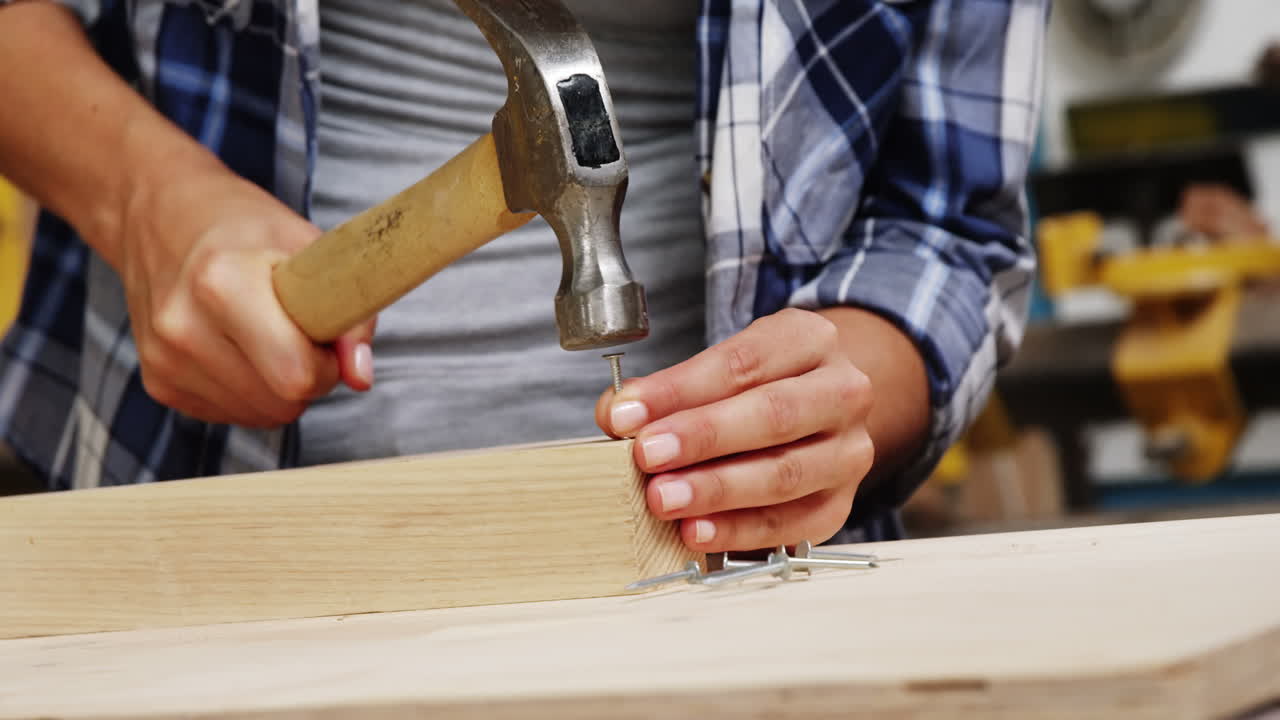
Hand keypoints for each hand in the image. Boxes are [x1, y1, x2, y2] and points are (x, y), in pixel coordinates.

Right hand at [114, 165, 374, 426]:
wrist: (159, 219)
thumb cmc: (245, 229)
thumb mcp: (310, 248)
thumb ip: (349, 314)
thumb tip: (360, 376)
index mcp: (221, 283)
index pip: (296, 374)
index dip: (327, 363)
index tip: (325, 333)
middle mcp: (182, 327)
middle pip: (281, 404)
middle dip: (307, 377)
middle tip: (300, 331)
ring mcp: (164, 360)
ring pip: (260, 416)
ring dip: (279, 388)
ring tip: (267, 334)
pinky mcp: (157, 382)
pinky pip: (233, 414)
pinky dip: (251, 392)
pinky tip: (240, 348)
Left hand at [596, 308, 874, 551]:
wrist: (823, 411)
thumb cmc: (761, 386)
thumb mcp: (723, 365)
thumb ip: (671, 390)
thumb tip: (616, 416)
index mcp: (811, 340)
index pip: (742, 363)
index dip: (680, 390)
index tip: (627, 414)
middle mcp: (842, 393)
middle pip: (774, 414)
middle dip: (703, 437)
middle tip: (647, 457)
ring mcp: (848, 452)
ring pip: (786, 473)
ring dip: (716, 490)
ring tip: (663, 499)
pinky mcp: (839, 504)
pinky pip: (790, 523)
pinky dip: (739, 531)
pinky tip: (697, 532)